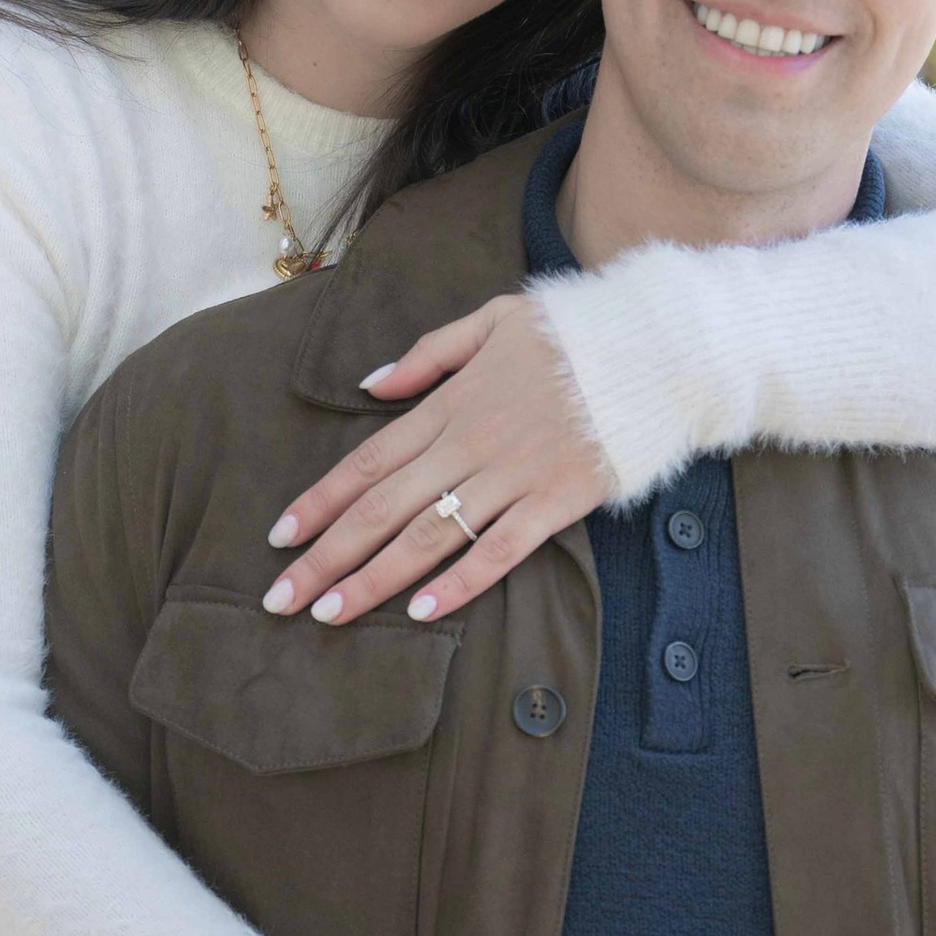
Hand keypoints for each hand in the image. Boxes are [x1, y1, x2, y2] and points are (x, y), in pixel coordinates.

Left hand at [261, 293, 611, 625]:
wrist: (657, 347)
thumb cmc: (574, 335)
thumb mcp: (494, 321)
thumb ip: (429, 354)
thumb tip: (369, 383)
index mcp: (451, 404)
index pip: (368, 460)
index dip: (320, 501)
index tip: (278, 536)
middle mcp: (471, 443)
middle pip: (383, 507)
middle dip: (327, 555)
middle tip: (280, 598)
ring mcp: (514, 475)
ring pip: (429, 535)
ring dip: (374, 579)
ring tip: (329, 614)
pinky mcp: (557, 501)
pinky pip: (500, 549)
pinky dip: (460, 582)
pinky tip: (422, 613)